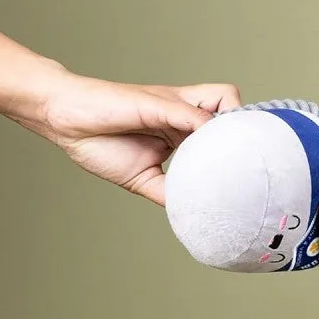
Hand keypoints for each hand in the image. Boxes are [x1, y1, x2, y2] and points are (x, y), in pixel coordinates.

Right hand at [24, 68, 240, 204]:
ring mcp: (175, 106)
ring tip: (234, 151)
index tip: (250, 169)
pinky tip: (208, 147)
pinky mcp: (160, 102)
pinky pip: (193, 112)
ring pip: (224, 103)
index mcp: (183, 131)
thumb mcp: (144, 180)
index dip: (240, 143)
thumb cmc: (100, 144)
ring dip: (233, 124)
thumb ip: (172, 193)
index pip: (226, 128)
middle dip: (248, 134)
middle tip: (252, 161)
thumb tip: (196, 216)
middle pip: (235, 112)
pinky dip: (205, 127)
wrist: (66, 123)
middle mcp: (185, 115)